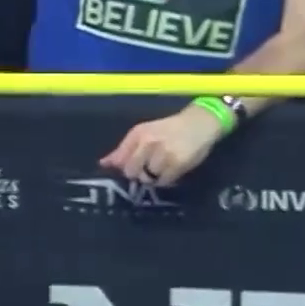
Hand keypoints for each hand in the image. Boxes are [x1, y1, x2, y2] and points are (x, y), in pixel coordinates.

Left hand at [102, 105, 226, 187]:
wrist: (200, 123)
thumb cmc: (170, 129)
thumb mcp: (145, 133)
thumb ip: (123, 150)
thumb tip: (104, 164)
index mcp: (138, 133)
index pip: (120, 159)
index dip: (123, 168)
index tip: (131, 169)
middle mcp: (148, 142)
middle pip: (131, 172)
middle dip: (138, 174)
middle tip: (149, 168)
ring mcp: (163, 153)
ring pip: (147, 178)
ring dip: (154, 177)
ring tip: (163, 167)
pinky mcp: (177, 164)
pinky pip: (163, 182)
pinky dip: (166, 180)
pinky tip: (171, 170)